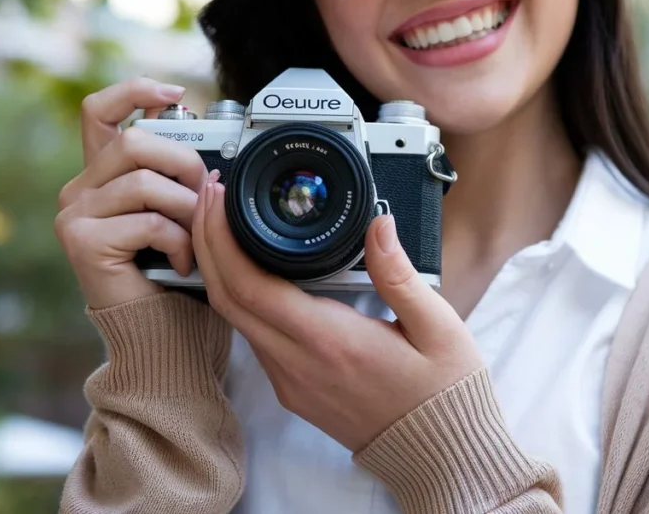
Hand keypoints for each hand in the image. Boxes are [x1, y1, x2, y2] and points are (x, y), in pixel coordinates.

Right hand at [55, 78, 208, 309]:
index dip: (134, 91)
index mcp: (101, 174)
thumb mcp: (178, 210)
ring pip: (145, 182)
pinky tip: (185, 264)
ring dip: (187, 209)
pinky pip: (149, 221)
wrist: (163, 335)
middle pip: (135, 141)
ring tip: (197, 237)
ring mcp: (75, 215)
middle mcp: (79, 190)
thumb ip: (174, 170)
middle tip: (204, 192)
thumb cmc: (175, 273)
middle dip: (184, 162)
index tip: (175, 92)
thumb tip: (191, 125)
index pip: (100, 111)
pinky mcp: (82, 243)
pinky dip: (180, 242)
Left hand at [193, 180, 483, 451]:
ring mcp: (290, 381)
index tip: (218, 197)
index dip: (222, 238)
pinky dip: (240, 296)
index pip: (249, 286)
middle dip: (206, 242)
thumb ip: (400, 274)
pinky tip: (252, 269)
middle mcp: (298, 364)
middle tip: (210, 196)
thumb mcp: (438, 327)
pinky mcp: (293, 389)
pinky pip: (253, 336)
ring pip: (234, 319)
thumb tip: (378, 225)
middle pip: (225, 298)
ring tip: (227, 223)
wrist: (437, 452)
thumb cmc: (441, 392)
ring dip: (220, 269)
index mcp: (329, 342)